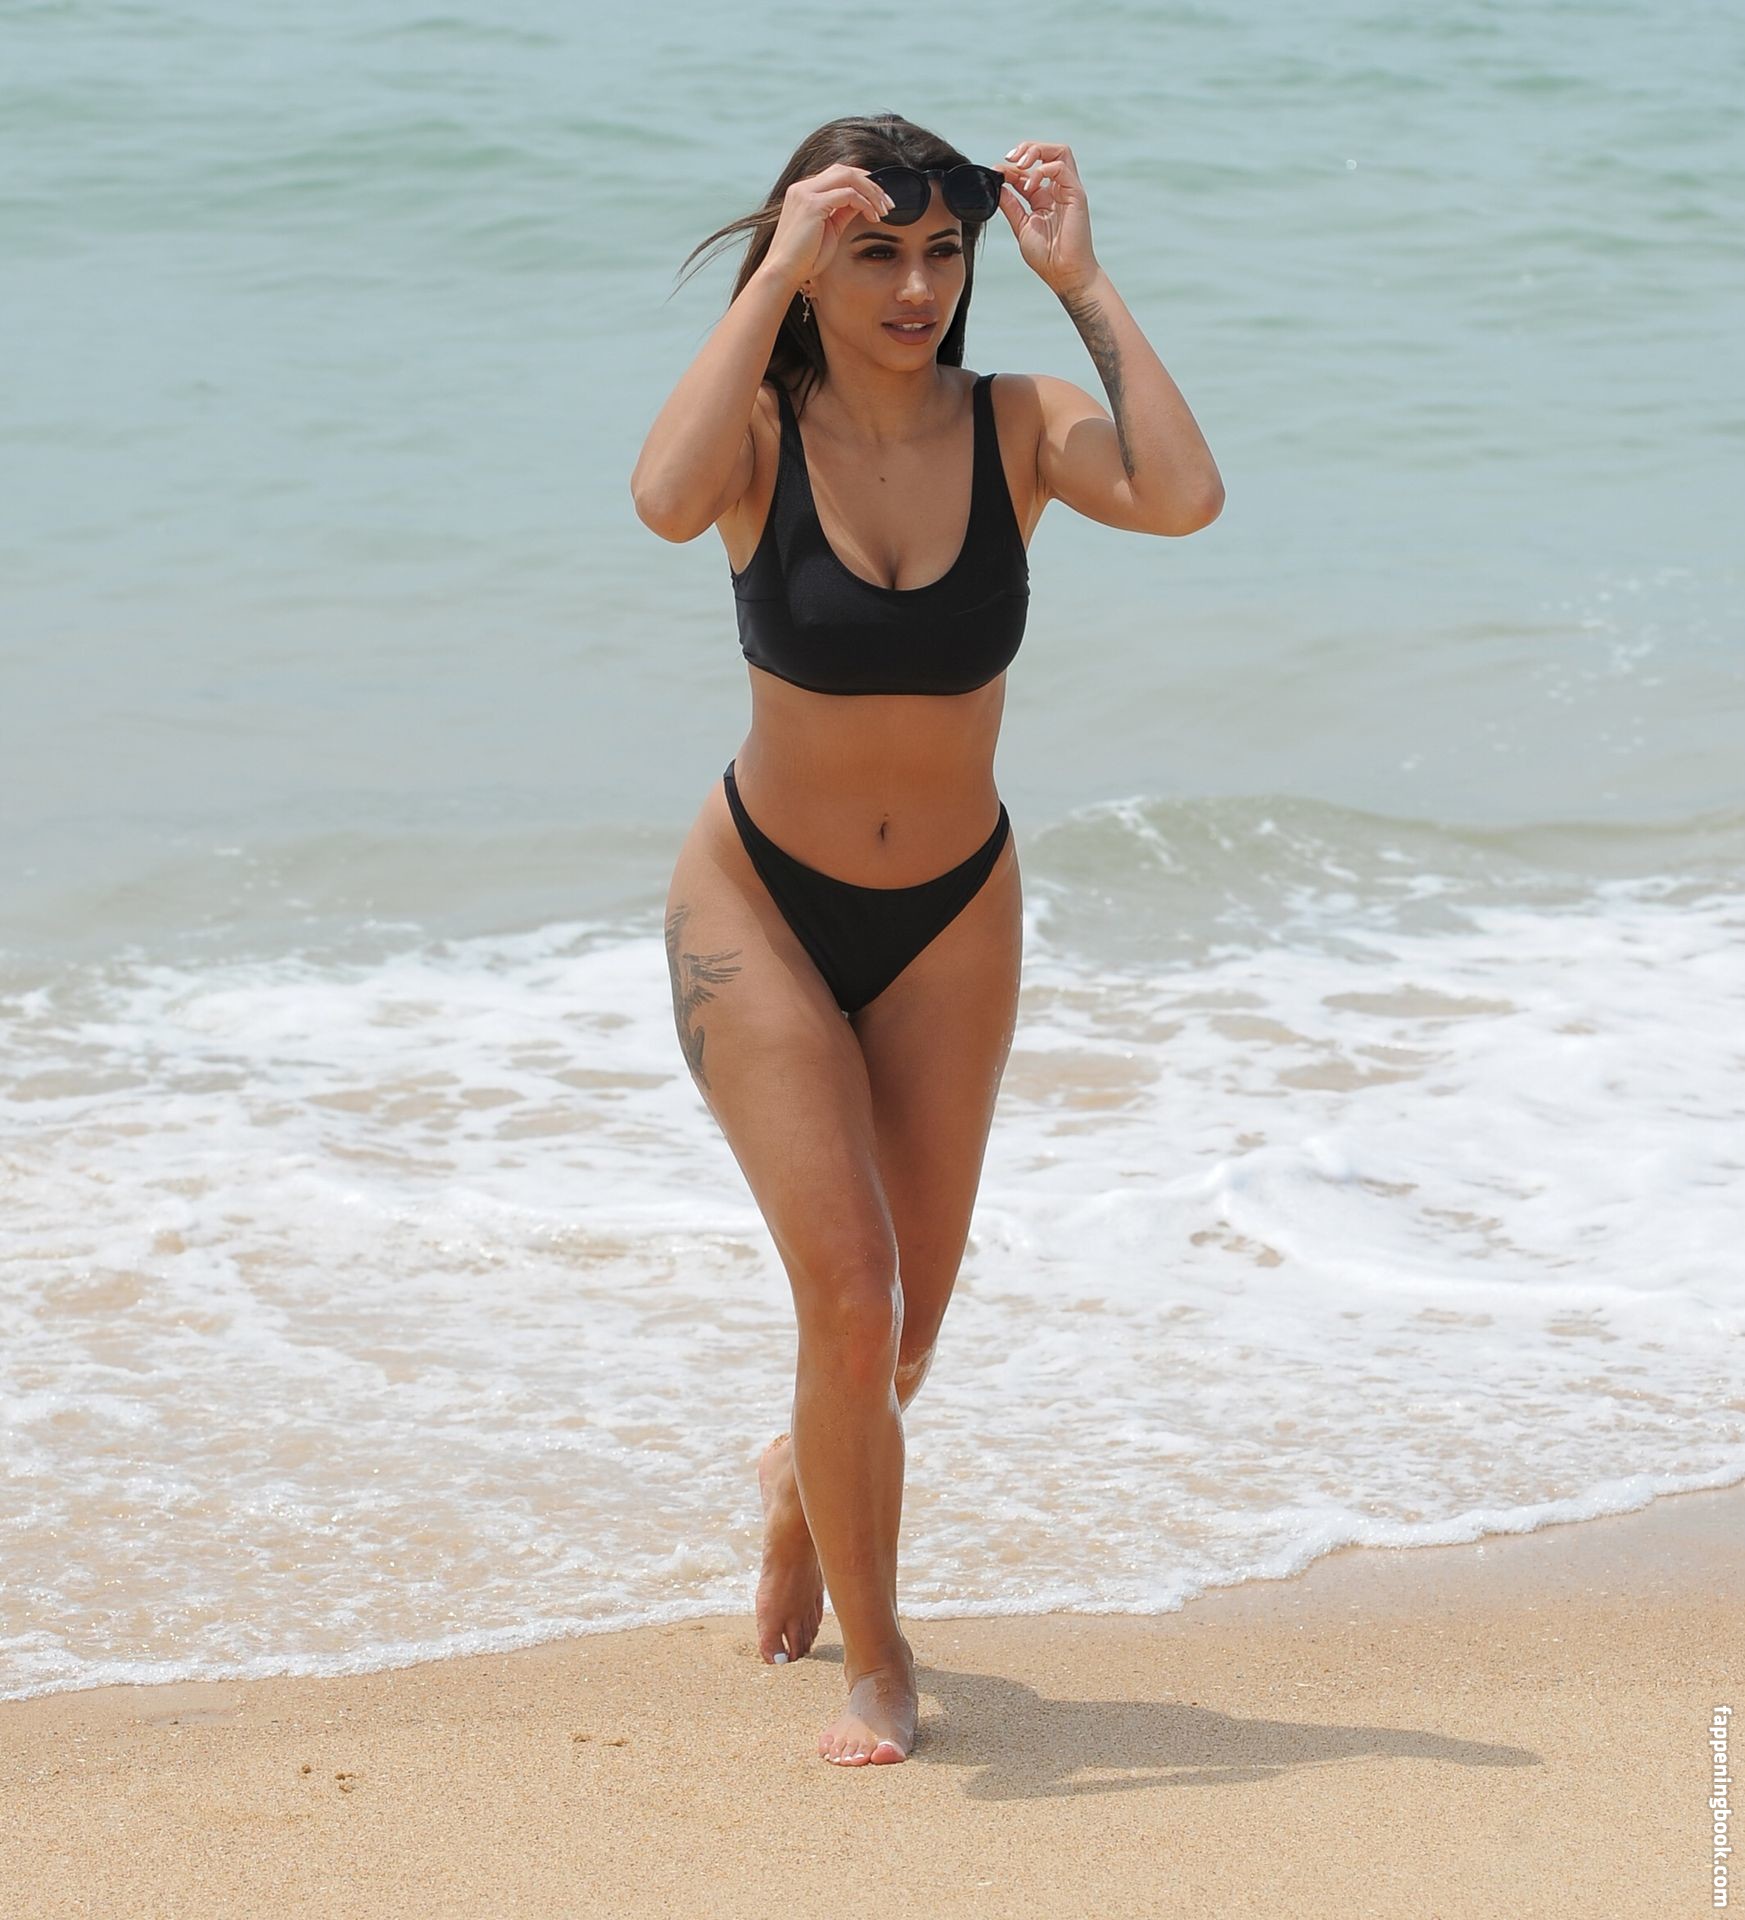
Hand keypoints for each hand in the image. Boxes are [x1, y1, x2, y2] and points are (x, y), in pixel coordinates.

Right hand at [763, 164, 891, 293]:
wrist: (783, 272)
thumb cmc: (804, 259)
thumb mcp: (829, 231)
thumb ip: (842, 213)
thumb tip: (862, 203)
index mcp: (804, 192)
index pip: (838, 175)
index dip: (862, 183)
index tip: (880, 199)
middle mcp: (803, 187)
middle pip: (845, 170)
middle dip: (871, 183)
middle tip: (888, 202)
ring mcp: (806, 193)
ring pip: (848, 176)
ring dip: (871, 191)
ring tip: (885, 209)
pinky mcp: (812, 204)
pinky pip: (848, 194)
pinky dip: (865, 203)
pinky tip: (873, 216)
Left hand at [997, 141, 1098, 296]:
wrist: (1064, 274)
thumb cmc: (1046, 256)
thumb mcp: (1021, 226)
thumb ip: (1011, 205)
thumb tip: (997, 186)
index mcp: (1044, 197)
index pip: (1029, 170)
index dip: (1012, 167)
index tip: (996, 173)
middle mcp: (1057, 190)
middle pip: (1048, 151)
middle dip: (1027, 148)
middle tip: (1009, 159)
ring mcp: (1068, 190)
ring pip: (1059, 151)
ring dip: (1037, 150)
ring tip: (1019, 165)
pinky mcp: (1076, 193)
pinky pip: (1061, 167)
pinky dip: (1041, 171)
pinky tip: (1029, 187)